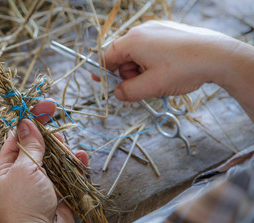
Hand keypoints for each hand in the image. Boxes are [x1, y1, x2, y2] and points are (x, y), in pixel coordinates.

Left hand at [0, 100, 87, 222]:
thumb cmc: (24, 204)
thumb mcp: (24, 169)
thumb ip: (30, 145)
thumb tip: (26, 121)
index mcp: (9, 165)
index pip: (19, 135)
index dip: (31, 119)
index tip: (45, 105)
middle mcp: (26, 171)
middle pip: (40, 144)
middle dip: (50, 135)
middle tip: (58, 130)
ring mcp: (44, 180)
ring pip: (56, 156)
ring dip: (64, 149)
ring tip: (67, 148)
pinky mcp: (61, 189)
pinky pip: (69, 171)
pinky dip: (76, 163)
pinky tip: (81, 157)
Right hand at [100, 21, 249, 99]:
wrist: (218, 56)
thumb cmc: (183, 69)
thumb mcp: (151, 87)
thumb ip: (127, 92)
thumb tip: (117, 93)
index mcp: (133, 42)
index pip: (108, 57)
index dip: (104, 72)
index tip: (104, 83)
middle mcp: (142, 31)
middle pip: (123, 55)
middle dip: (128, 73)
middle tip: (142, 86)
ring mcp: (157, 29)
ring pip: (138, 52)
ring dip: (141, 68)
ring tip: (158, 79)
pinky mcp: (169, 31)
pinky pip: (152, 47)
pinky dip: (152, 61)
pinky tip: (167, 70)